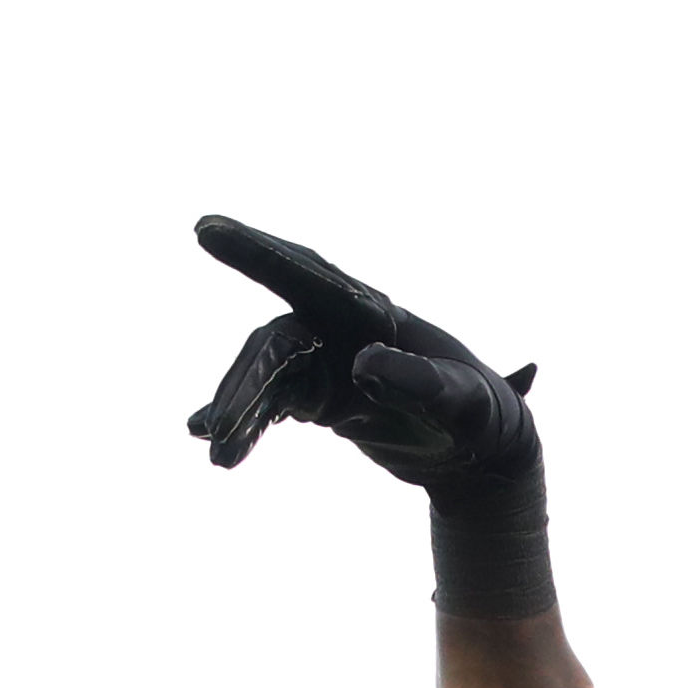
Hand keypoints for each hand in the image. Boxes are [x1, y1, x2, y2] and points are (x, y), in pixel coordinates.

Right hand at [187, 218, 539, 502]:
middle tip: (217, 428)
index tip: (207, 228)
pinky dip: (244, 421)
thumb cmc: (480, 413)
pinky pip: (270, 404)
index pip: (307, 273)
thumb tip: (362, 364)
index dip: (257, 251)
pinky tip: (206, 439)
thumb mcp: (460, 400)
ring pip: (266, 377)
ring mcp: (326, 362)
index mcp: (374, 312)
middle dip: (244, 382)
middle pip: (276, 342)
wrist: (481, 451)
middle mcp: (341, 329)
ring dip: (240, 412)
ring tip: (221, 459)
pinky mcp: (319, 396)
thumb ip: (417, 380)